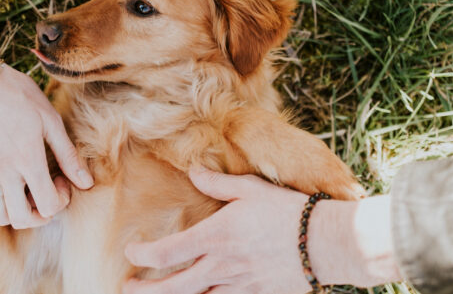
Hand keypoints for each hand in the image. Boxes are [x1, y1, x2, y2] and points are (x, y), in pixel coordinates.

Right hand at [0, 65, 93, 228]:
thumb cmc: (20, 95)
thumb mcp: (51, 121)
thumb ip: (68, 156)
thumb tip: (86, 183)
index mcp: (28, 160)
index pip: (48, 205)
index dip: (62, 200)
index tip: (63, 179)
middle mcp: (5, 173)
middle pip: (24, 219)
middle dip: (43, 214)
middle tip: (50, 190)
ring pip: (3, 216)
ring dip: (21, 212)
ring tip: (32, 190)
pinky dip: (7, 201)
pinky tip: (19, 179)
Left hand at [123, 168, 399, 293]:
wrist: (326, 243)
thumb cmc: (287, 211)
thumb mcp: (250, 189)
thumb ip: (217, 184)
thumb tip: (194, 171)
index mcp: (216, 237)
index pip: (168, 251)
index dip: (143, 254)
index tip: (130, 252)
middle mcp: (222, 265)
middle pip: (175, 286)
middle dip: (146, 289)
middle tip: (126, 287)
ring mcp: (239, 284)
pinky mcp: (257, 293)